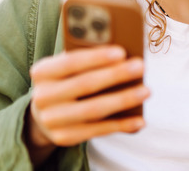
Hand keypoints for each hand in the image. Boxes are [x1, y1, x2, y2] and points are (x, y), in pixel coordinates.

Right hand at [25, 45, 147, 161]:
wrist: (43, 115)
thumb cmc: (65, 81)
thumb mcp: (67, 68)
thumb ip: (86, 58)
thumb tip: (121, 55)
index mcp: (42, 72)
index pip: (71, 62)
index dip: (97, 57)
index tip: (122, 52)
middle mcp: (42, 97)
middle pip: (85, 84)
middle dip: (116, 75)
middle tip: (140, 67)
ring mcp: (52, 120)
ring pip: (94, 109)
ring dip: (123, 100)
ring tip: (146, 91)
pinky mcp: (64, 137)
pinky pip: (98, 131)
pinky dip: (122, 125)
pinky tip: (140, 120)